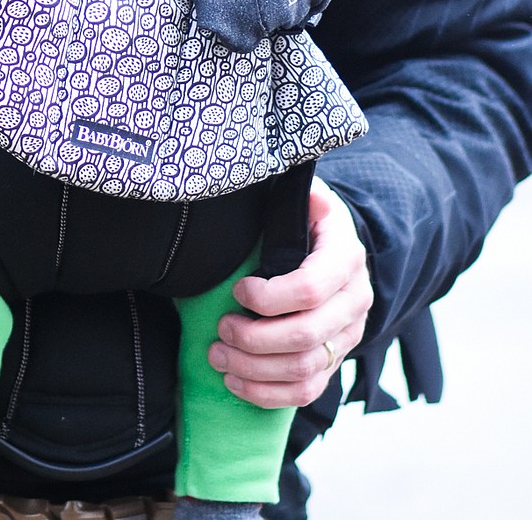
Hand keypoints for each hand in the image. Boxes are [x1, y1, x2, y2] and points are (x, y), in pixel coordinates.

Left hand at [208, 178, 371, 406]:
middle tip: (219, 329)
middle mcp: (356, 299)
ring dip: (254, 370)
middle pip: (305, 336)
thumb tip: (275, 178)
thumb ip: (292, 191)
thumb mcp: (302, 195)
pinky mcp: (337, 359)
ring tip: (217, 355)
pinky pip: (307, 391)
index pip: (310, 288)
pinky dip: (268, 394)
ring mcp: (348, 334)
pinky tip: (235, 382)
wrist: (333, 246)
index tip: (237, 289)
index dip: (268, 296)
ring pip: (304, 368)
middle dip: (253, 338)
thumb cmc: (305, 216)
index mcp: (345, 256)